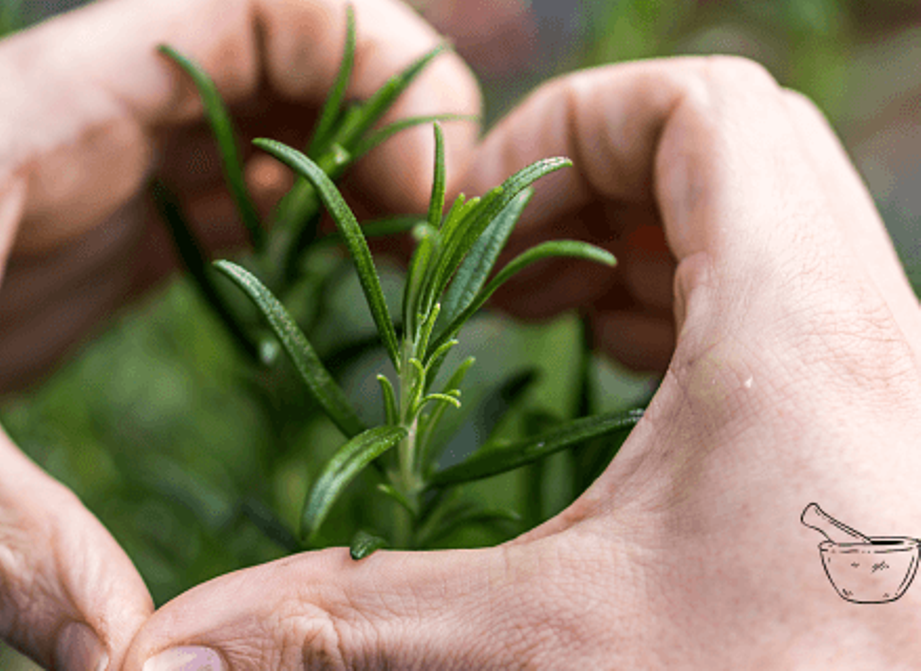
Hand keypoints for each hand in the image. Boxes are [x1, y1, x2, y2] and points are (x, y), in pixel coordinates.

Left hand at [0, 0, 476, 667]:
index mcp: (42, 113)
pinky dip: (303, 231)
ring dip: (354, 179)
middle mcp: (81, 130)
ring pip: (264, 133)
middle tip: (444, 243)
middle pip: (284, 61)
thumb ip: (5, 539)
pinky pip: (225, 207)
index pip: (246, 7)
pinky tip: (342, 298)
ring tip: (424, 272)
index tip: (425, 169)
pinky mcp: (84, 249)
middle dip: (387, 125)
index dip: (364, 52)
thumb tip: (135, 661)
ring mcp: (88, 187)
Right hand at [122, 57, 920, 668]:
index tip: (478, 240)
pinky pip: (795, 305)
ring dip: (643, 251)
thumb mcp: (552, 646)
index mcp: (798, 326)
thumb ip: (354, 623)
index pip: (699, 106)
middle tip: (503, 284)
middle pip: (733, 148)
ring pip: (771, 224)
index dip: (566, 131)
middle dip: (592, 190)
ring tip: (549, 326)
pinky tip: (632, 395)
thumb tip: (178, 648)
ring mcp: (895, 379)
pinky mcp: (888, 436)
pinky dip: (697, 311)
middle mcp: (874, 329)